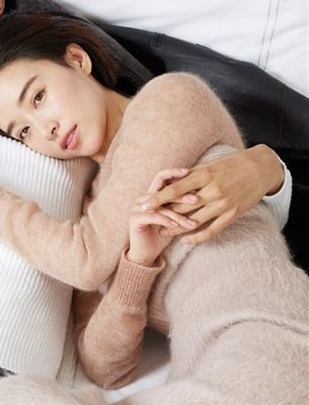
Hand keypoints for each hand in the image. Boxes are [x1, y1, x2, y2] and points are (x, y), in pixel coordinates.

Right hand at [127, 168, 197, 265]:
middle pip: (162, 190)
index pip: (162, 177)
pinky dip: (166, 221)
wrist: (147, 254)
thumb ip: (181, 205)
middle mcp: (142, 198)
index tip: (189, 172)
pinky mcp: (134, 219)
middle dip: (180, 195)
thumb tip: (200, 193)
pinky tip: (176, 226)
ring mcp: (137, 207)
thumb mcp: (175, 217)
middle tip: (196, 200)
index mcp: (151, 194)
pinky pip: (153, 216)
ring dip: (177, 214)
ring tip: (190, 222)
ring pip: (160, 205)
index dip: (174, 173)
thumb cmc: (163, 234)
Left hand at [139, 145, 283, 245]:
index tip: (143, 205)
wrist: (262, 168)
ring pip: (195, 221)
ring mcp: (224, 204)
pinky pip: (212, 230)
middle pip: (183, 206)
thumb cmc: (232, 163)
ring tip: (162, 231)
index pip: (175, 189)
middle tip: (147, 220)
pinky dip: (197, 237)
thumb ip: (190, 175)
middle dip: (163, 214)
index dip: (158, 198)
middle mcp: (213, 190)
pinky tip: (185, 241)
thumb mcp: (210, 165)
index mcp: (205, 175)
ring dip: (176, 228)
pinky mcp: (233, 214)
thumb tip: (169, 181)